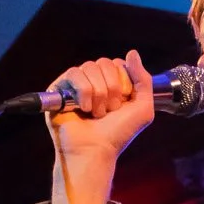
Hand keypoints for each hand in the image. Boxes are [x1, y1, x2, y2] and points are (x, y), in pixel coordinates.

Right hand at [46, 49, 154, 170]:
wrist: (96, 150)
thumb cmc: (118, 134)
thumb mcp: (143, 108)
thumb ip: (144, 79)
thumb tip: (132, 52)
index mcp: (112, 84)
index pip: (117, 63)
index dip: (123, 82)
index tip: (123, 103)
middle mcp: (93, 82)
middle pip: (104, 62)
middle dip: (112, 88)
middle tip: (110, 110)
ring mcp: (75, 85)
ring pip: (89, 67)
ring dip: (98, 93)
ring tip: (97, 113)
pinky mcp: (59, 88)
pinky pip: (74, 73)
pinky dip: (84, 92)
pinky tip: (83, 109)